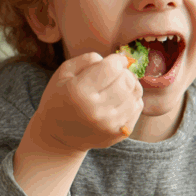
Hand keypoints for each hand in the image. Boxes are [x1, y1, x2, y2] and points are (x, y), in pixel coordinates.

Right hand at [27, 51, 143, 157]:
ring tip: (117, 87)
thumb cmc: (60, 98)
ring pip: (135, 93)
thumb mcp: (64, 73)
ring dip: (130, 85)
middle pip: (127, 80)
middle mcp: (96, 110)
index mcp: (79, 92)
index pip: (112, 67)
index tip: (115, 61)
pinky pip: (137, 107)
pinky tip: (120, 100)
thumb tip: (117, 60)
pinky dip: (132, 99)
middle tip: (115, 74)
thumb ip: (88, 59)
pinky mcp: (118, 133)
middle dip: (124, 72)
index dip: (117, 59)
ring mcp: (109, 124)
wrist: (57, 136)